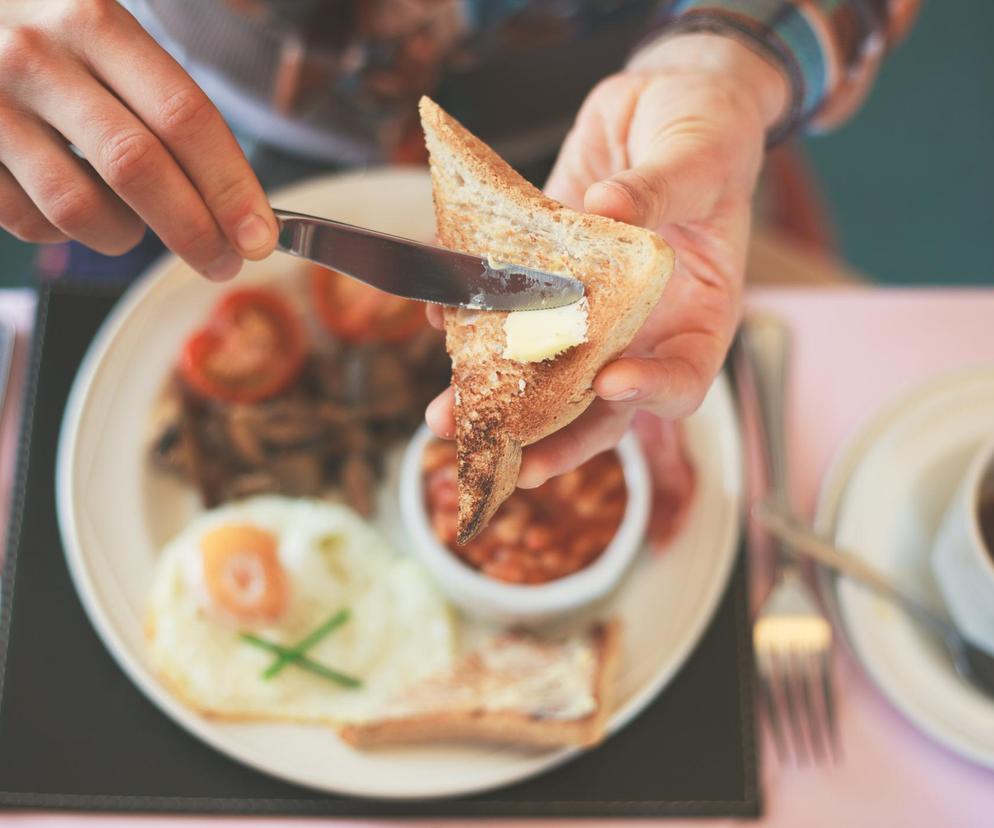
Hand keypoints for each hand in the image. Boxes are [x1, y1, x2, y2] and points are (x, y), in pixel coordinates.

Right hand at [0, 0, 275, 278]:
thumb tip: (242, 210)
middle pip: (137, 166)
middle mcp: (37, 58)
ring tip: (135, 226)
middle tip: (224, 262)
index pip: (183, 115)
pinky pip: (32, 223)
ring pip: (80, 208)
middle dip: (194, 230)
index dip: (229, 185)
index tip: (259, 237)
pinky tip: (75, 205)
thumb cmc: (58, 44)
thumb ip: (170, 109)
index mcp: (95, 22)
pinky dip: (67, 234)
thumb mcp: (112, 41)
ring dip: (125, 236)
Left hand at [427, 33, 786, 486]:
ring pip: (545, 369)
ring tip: (445, 416)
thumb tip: (608, 210)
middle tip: (507, 460)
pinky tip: (441, 317)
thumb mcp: (699, 155)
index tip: (610, 382)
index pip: (683, 378)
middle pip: (601, 403)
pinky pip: (510, 308)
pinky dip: (472, 318)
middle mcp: (641, 325)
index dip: (651, 392)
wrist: (662, 102)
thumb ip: (659, 188)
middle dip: (553, 435)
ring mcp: (589, 307)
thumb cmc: (707, 131)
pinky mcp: (547, 277)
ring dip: (495, 396)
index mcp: (698, 313)